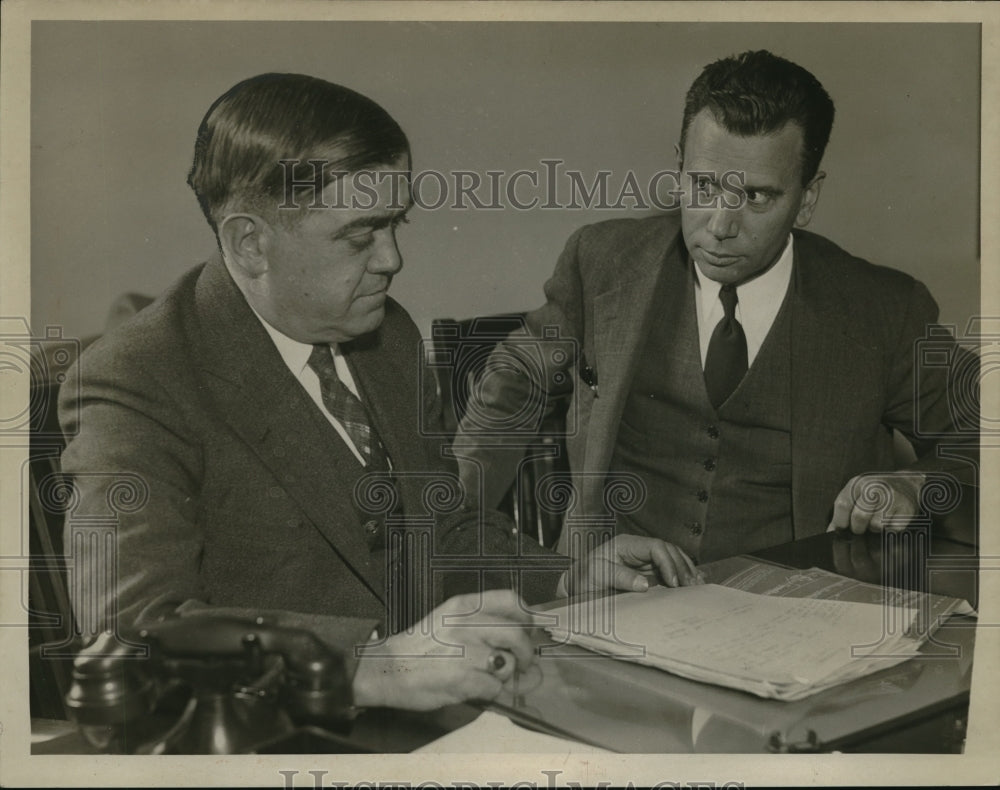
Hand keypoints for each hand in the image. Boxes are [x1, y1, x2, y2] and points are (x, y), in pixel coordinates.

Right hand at [351, 590, 534, 710]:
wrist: (387, 668)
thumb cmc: (418, 647)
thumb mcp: (447, 619)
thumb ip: (479, 622)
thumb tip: (513, 633)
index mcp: (463, 605)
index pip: (511, 600)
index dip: (526, 616)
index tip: (527, 628)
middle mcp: (468, 624)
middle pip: (517, 634)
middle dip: (525, 652)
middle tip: (522, 662)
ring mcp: (468, 651)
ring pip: (507, 664)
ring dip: (502, 675)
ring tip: (485, 675)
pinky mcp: (465, 678)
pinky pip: (494, 687)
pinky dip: (488, 692)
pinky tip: (472, 687)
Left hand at [559, 534, 703, 596]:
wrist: (577, 587)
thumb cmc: (584, 579)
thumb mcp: (597, 576)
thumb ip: (619, 578)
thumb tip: (644, 584)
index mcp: (626, 544)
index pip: (655, 546)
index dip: (668, 562)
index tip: (674, 582)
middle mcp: (637, 549)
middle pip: (668, 550)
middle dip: (682, 567)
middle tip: (691, 586)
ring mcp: (643, 559)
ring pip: (672, 558)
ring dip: (686, 570)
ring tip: (698, 585)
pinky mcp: (647, 571)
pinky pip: (669, 568)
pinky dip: (682, 574)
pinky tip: (695, 581)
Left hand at [827, 472, 923, 533]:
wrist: (905, 484)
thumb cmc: (874, 492)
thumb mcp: (855, 494)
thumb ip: (842, 511)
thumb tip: (830, 532)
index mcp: (858, 484)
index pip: (843, 505)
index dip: (840, 521)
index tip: (842, 528)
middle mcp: (875, 488)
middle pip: (859, 517)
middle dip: (857, 528)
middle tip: (860, 528)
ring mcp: (892, 498)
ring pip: (876, 526)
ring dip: (874, 529)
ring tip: (876, 521)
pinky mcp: (905, 510)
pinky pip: (892, 529)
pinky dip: (889, 529)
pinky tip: (889, 521)